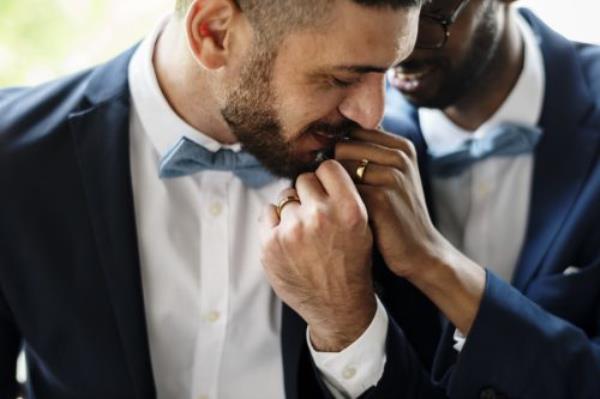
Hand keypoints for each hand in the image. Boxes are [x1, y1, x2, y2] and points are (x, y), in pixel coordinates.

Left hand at [260, 160, 375, 351]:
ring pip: (285, 196)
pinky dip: (276, 222)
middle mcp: (320, 216)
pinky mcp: (270, 244)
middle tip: (314, 212)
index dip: (326, 177)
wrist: (338, 307)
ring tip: (303, 230)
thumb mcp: (363, 228)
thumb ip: (345, 197)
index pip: (328, 167)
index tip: (326, 188)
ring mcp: (292, 230)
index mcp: (348, 209)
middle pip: (304, 179)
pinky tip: (289, 238)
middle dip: (308, 193)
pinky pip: (267, 212)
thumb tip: (322, 170)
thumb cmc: (352, 265)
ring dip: (292, 209)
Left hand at [335, 129, 484, 333]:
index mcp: (402, 146)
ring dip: (334, 188)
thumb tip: (328, 135)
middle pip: (342, 148)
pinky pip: (341, 191)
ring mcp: (392, 176)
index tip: (345, 179)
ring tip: (344, 207)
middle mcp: (399, 156)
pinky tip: (345, 219)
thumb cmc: (394, 214)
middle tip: (341, 196)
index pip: (352, 134)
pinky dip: (336, 205)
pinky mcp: (382, 199)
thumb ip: (368, 153)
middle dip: (335, 171)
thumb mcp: (390, 177)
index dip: (341, 156)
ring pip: (338, 169)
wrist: (420, 252)